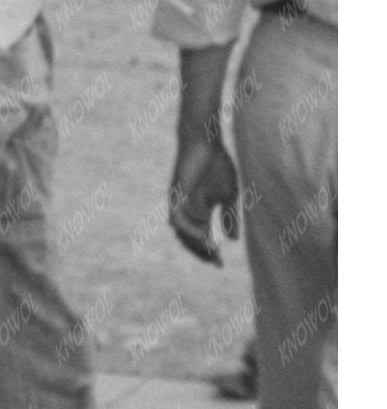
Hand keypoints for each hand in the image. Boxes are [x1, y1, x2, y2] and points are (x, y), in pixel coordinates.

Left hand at [168, 124, 240, 264]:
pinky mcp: (175, 194)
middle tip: (216, 261)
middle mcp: (185, 211)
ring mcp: (179, 203)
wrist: (206, 142)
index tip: (221, 266)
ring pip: (181, 231)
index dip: (208, 254)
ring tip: (212, 250)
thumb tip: (233, 240)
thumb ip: (230, 217)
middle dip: (202, 253)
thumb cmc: (217, 166)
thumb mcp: (229, 196)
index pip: (200, 240)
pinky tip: (204, 231)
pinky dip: (189, 226)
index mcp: (197, 213)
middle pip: (188, 240)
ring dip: (195, 243)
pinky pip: (178, 216)